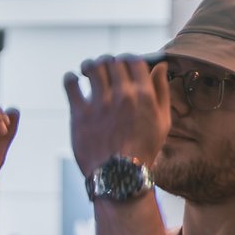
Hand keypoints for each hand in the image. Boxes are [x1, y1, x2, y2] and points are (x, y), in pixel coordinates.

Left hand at [65, 56, 169, 179]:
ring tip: (88, 71)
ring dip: (89, 65)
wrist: (119, 175)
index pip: (133, 61)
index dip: (126, 59)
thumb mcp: (163, 122)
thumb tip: (160, 66)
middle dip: (108, 62)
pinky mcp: (80, 113)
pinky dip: (71, 78)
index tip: (122, 65)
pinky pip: (71, 84)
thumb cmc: (143, 149)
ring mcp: (100, 104)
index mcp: (144, 96)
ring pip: (92, 67)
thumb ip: (162, 91)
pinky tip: (74, 80)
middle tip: (104, 69)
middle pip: (111, 62)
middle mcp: (123, 96)